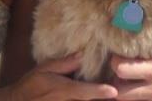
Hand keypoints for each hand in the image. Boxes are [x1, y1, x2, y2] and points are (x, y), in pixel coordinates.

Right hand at [0, 54, 118, 100]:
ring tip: (112, 97)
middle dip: (103, 99)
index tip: (113, 91)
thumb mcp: (43, 69)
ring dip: (97, 100)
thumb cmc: (30, 85)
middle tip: (120, 94)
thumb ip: (63, 64)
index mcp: (63, 90)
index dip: (99, 91)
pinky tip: (97, 98)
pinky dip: (87, 100)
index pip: (84, 91)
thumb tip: (81, 55)